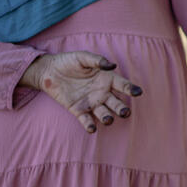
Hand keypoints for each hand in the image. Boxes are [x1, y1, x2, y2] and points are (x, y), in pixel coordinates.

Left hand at [20, 51, 142, 132]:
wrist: (48, 71)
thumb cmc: (68, 61)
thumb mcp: (82, 57)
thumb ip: (97, 61)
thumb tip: (112, 65)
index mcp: (107, 79)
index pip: (122, 85)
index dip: (131, 89)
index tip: (138, 92)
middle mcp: (103, 93)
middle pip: (116, 103)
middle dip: (121, 109)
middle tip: (125, 112)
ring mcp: (91, 103)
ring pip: (104, 113)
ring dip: (108, 118)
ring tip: (108, 120)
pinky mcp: (79, 110)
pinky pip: (86, 120)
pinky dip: (89, 125)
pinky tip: (91, 129)